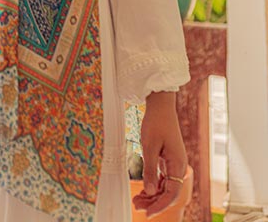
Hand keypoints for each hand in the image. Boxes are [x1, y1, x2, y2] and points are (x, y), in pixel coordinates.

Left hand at [131, 91, 186, 218]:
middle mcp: (178, 166)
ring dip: (153, 194)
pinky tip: (144, 190)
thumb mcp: (149, 146)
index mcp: (178, 164)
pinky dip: (154, 185)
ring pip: (166, 186)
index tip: (147, 214)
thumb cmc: (156, 122)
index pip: (172, 193)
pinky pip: (163, 178)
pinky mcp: (168, 159)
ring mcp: (174, 163)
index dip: (160, 205)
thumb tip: (150, 191)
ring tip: (137, 200)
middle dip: (154, 202)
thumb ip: (150, 169)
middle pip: (169, 192)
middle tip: (137, 206)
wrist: (161, 105)